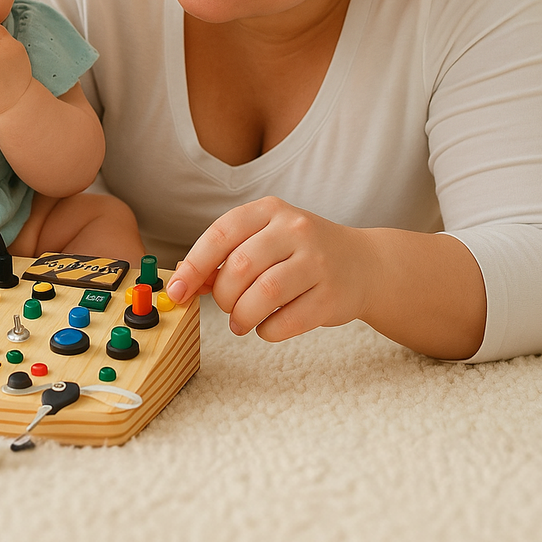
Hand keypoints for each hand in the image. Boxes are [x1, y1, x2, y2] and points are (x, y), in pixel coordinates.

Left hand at [164, 196, 378, 341]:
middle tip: (227, 308)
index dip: (193, 265)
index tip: (176, 291)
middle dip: (224, 296)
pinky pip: (286, 322)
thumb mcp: (266, 240)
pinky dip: (267, 331)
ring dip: (242, 316)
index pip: (221, 233)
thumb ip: (227, 257)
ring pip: (263, 295)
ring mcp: (317, 262)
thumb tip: (185, 283)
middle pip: (240, 267)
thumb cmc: (302, 253)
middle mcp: (295, 229)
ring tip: (241, 323)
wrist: (365, 264)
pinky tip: (267, 326)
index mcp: (270, 210)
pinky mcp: (332, 296)